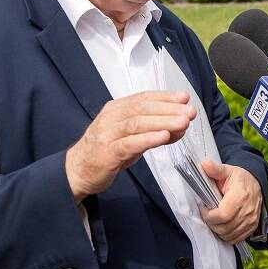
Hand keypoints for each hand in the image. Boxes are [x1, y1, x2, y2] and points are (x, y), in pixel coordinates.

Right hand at [66, 91, 194, 201]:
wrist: (78, 171)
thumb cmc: (107, 151)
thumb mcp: (132, 137)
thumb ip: (154, 130)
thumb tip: (181, 124)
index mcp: (117, 109)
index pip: (143, 98)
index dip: (165, 97)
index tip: (184, 98)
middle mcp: (111, 118)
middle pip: (143, 108)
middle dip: (169, 108)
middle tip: (189, 111)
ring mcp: (107, 134)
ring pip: (137, 123)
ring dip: (163, 122)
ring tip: (182, 122)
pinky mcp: (107, 152)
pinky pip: (130, 143)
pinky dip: (148, 139)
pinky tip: (164, 137)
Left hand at [199, 161, 262, 242]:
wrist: (255, 183)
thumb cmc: (239, 178)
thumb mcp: (227, 171)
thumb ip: (215, 169)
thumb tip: (204, 164)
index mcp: (240, 196)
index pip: (222, 215)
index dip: (209, 216)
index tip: (205, 208)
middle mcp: (248, 210)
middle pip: (224, 227)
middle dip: (211, 223)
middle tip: (208, 214)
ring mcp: (251, 220)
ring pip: (229, 235)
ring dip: (218, 230)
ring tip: (215, 219)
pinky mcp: (252, 227)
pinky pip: (236, 239)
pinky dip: (226, 235)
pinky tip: (223, 225)